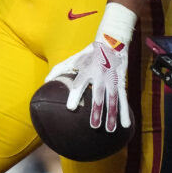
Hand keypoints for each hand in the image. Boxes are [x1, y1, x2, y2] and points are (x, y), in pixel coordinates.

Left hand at [46, 3, 136, 131]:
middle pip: (98, 95)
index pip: (79, 84)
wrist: (111, 42)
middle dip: (97, 110)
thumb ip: (59, 69)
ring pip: (112, 100)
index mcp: (86, 70)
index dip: (75, 96)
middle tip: (94, 126)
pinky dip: (124, 112)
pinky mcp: (120, 82)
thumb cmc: (89, 53)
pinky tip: (125, 125)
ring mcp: (111, 79)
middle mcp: (99, 75)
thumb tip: (46, 81)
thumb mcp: (73, 59)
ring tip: (109, 130)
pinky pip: (123, 99)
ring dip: (111, 115)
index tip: (70, 108)